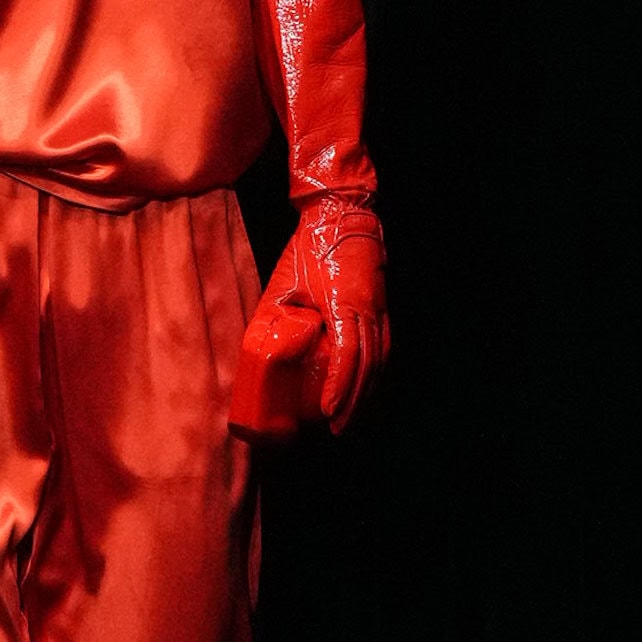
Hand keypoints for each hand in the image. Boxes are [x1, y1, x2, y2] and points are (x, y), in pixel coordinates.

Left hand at [229, 201, 388, 441]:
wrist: (341, 215)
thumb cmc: (309, 247)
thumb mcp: (283, 283)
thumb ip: (273, 315)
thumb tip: (258, 350)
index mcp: (344, 304)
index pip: (347, 356)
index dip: (339, 388)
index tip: (328, 412)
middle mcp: (368, 309)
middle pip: (367, 366)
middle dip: (354, 401)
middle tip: (338, 427)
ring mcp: (380, 308)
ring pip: (379, 360)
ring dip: (366, 392)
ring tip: (350, 416)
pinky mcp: (383, 307)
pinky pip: (383, 348)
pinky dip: (375, 373)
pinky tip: (365, 387)